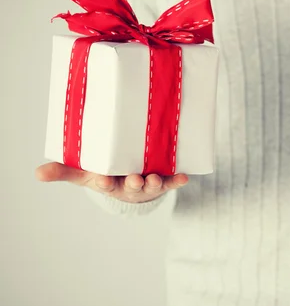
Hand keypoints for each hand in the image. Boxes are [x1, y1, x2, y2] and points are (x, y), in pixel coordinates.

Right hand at [35, 162, 188, 203]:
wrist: (131, 184)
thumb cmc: (107, 176)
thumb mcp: (85, 174)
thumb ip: (63, 172)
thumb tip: (37, 173)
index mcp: (111, 183)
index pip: (105, 184)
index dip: (104, 182)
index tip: (102, 180)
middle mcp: (130, 185)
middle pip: (131, 185)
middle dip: (133, 182)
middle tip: (134, 178)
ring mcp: (147, 183)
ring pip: (152, 184)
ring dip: (154, 182)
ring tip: (154, 178)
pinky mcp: (163, 180)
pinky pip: (171, 181)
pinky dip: (177, 181)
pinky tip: (185, 177)